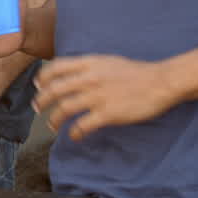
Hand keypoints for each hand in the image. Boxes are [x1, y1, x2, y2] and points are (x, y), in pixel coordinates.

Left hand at [35, 55, 178, 140]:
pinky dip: (74, 133)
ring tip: (52, 126)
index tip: (37, 86)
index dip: (42, 77)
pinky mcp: (108, 113)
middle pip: (55, 90)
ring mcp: (98, 96)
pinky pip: (83, 125)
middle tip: (37, 108)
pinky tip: (74, 137)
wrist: (160, 82)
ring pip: (64, 108)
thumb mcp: (106, 61)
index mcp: (88, 63)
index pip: (55, 68)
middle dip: (42, 100)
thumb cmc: (134, 72)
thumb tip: (68, 73)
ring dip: (54, 119)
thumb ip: (86, 66)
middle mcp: (89, 78)